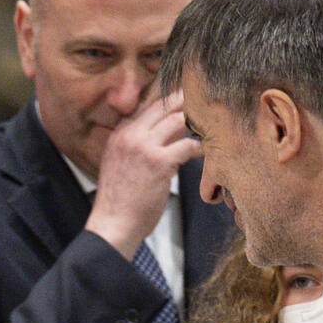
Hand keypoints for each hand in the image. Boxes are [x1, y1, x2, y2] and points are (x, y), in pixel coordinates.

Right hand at [84, 92, 199, 257]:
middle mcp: (130, 135)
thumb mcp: (120, 164)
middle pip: (162, 107)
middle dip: (184, 102)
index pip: (146, 107)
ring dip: (195, 123)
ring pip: (177, 121)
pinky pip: (188, 146)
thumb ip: (137, 146)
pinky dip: (200, 148)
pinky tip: (208, 151)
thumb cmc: (120, 202)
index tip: (184, 97)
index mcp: (120, 134)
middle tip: (203, 103)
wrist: (112, 224)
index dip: (168, 101)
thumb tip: (164, 135)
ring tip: (210, 126)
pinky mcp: (159, 162)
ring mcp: (144, 147)